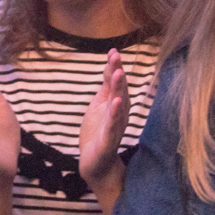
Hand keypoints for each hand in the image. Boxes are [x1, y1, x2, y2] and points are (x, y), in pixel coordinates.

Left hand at [77, 50, 129, 186]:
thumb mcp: (99, 106)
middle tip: (116, 57)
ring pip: (118, 106)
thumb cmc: (98, 133)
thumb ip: (106, 88)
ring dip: (118, 90)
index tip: (112, 51)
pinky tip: (115, 103)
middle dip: (118, 74)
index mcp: (116, 105)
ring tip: (118, 74)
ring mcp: (115, 127)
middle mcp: (119, 114)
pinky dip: (114, 114)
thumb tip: (111, 66)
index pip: (115, 84)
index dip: (114, 67)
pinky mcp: (108, 140)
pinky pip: (112, 126)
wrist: (94, 163)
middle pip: (120, 91)